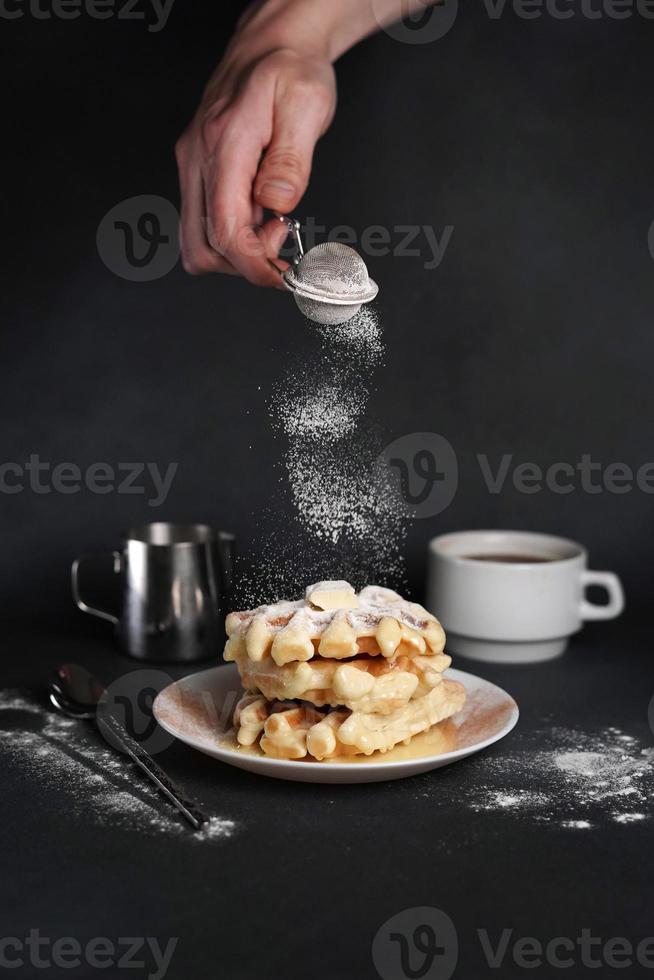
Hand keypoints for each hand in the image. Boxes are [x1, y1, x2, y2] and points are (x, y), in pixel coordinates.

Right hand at [176, 15, 336, 285]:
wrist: (272, 43)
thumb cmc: (290, 68)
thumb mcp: (306, 106)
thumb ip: (291, 160)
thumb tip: (276, 204)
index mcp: (223, 145)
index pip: (224, 229)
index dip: (252, 265)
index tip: (281, 275)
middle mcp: (197, 158)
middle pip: (202, 247)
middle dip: (243, 263)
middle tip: (281, 244)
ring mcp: (193, 165)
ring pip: (197, 241)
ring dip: (235, 251)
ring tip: (273, 227)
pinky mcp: (198, 170)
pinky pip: (203, 221)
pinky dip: (231, 233)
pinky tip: (260, 215)